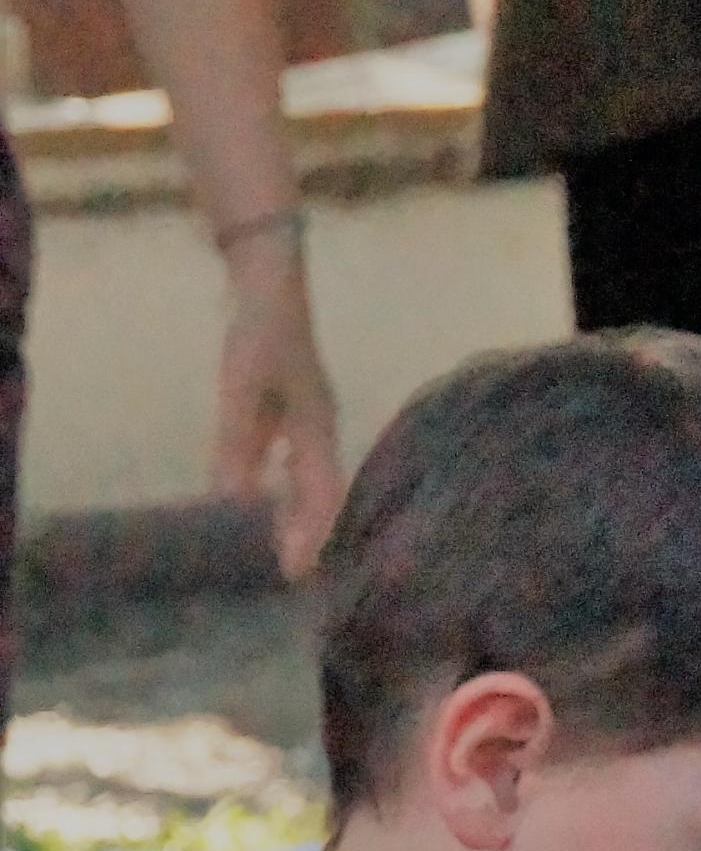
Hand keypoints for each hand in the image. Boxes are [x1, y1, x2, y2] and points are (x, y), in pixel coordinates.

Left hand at [212, 231, 342, 576]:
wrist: (269, 277)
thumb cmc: (260, 332)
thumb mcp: (241, 390)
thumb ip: (236, 445)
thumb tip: (229, 500)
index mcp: (316, 429)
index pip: (320, 496)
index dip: (310, 536)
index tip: (295, 573)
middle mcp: (319, 429)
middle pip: (320, 492)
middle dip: (309, 532)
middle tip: (293, 572)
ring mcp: (308, 416)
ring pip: (307, 476)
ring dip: (297, 510)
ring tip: (283, 544)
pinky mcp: (291, 404)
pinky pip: (292, 457)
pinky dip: (282, 483)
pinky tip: (264, 495)